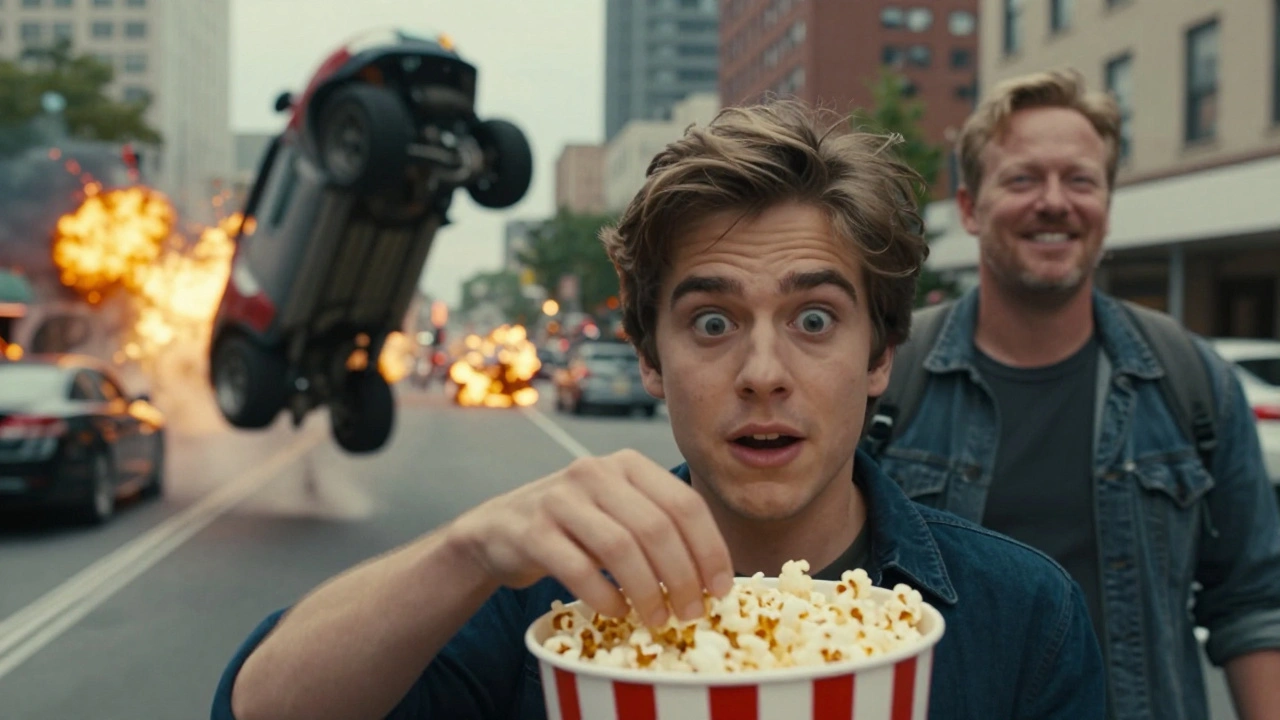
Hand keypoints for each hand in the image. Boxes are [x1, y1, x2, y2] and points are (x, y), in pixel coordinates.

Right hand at [446, 449, 734, 626]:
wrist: (500, 529)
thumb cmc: (575, 528)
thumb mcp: (620, 513)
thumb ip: (661, 530)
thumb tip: (714, 582)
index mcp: (628, 464)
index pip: (685, 504)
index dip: (710, 550)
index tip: (720, 590)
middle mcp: (595, 471)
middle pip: (657, 528)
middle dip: (682, 578)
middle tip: (691, 614)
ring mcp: (560, 498)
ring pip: (621, 548)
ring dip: (647, 592)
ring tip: (657, 620)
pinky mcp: (532, 530)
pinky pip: (579, 569)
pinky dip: (605, 597)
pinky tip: (615, 612)